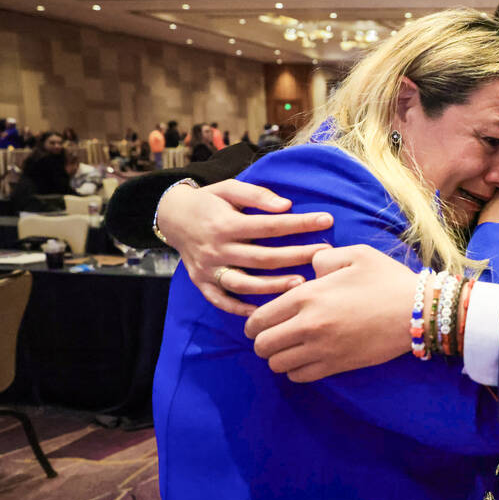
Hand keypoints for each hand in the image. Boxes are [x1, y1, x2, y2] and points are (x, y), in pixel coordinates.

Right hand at [157, 179, 334, 315]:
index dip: (299, 223)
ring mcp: (208, 269)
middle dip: (296, 256)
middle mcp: (216, 248)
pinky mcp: (202, 282)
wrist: (171, 216)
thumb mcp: (229, 188)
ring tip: (301, 285)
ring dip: (273, 286)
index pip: (269, 225)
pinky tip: (264, 311)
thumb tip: (286, 206)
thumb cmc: (209, 201)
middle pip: (262, 257)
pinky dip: (240, 309)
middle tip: (324, 255)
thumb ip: (256, 195)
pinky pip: (221, 301)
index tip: (327, 220)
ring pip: (244, 283)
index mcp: (225, 223)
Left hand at [244, 245, 416, 381]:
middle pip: (262, 346)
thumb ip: (324, 258)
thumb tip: (310, 269)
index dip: (254, 323)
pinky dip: (296, 371)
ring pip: (278, 365)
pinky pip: (300, 377)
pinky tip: (307, 359)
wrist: (418, 311)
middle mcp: (308, 326)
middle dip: (263, 342)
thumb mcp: (356, 255)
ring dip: (279, 358)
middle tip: (274, 336)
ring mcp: (322, 349)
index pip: (259, 318)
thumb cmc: (388, 279)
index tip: (261, 322)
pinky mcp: (337, 365)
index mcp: (308, 296)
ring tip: (290, 349)